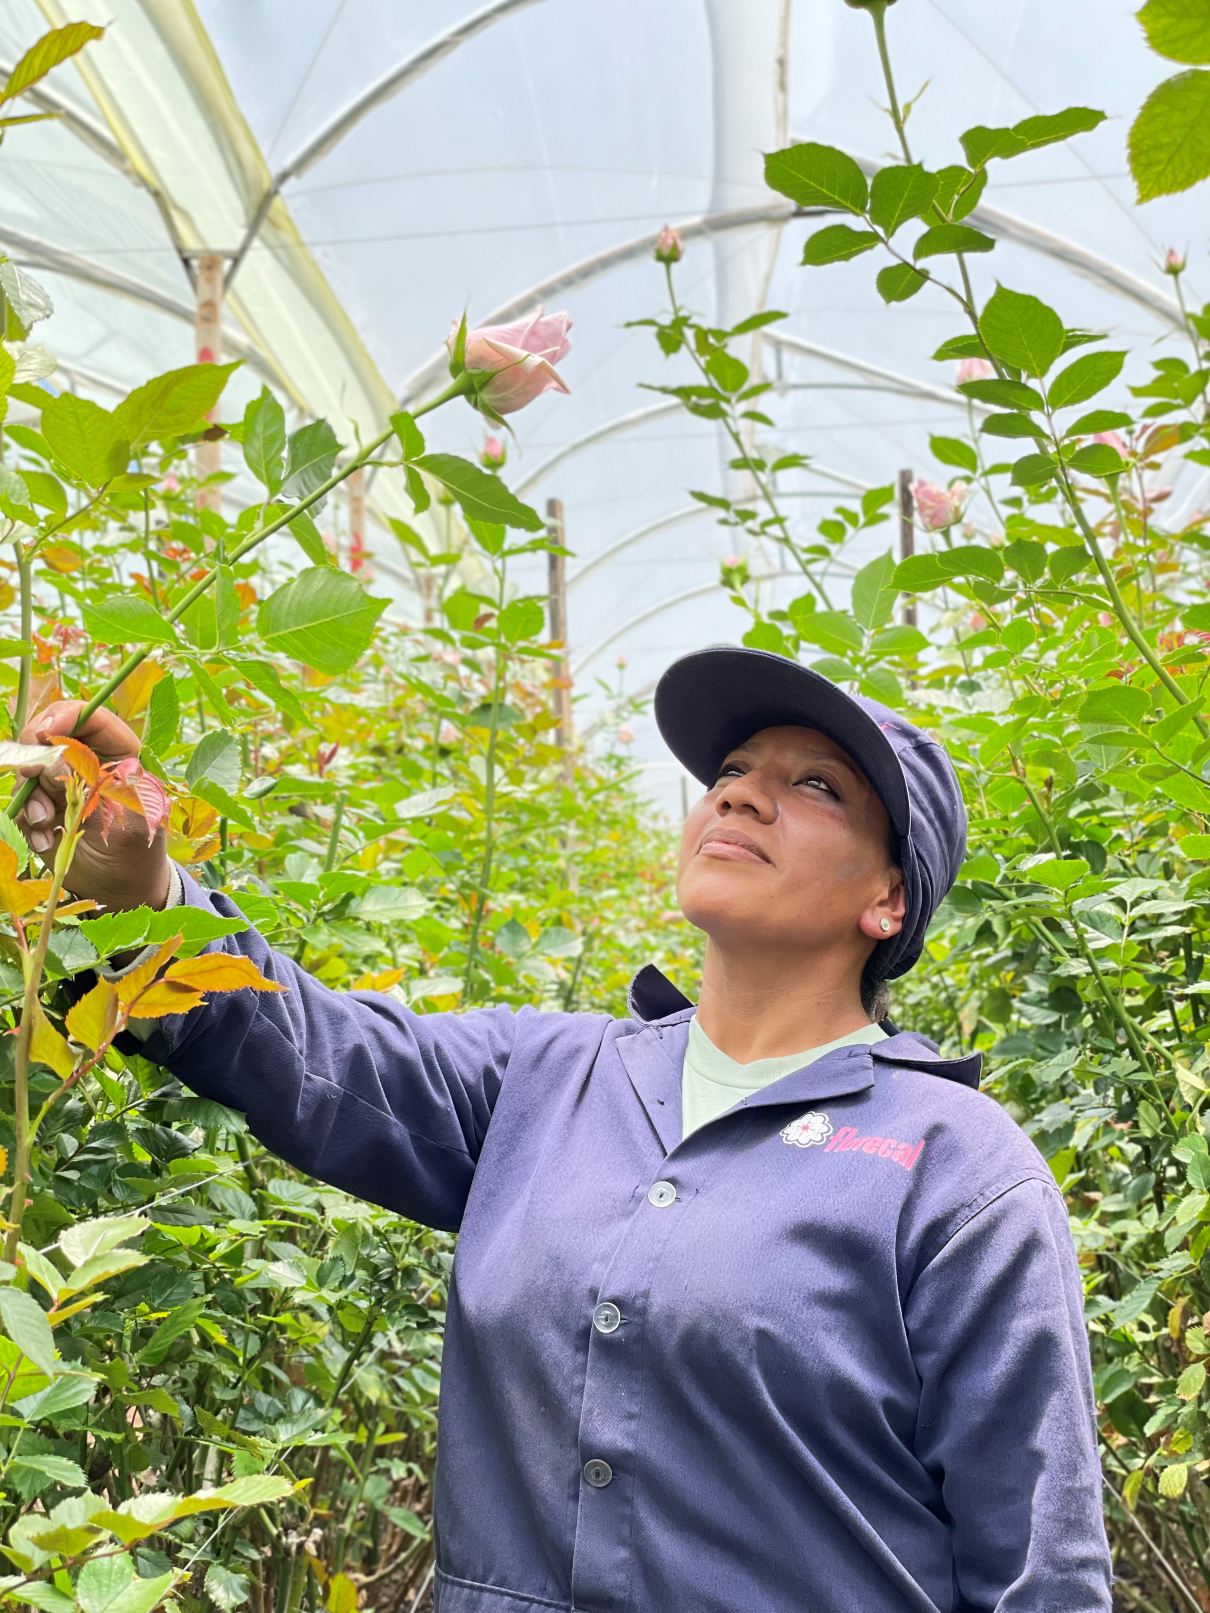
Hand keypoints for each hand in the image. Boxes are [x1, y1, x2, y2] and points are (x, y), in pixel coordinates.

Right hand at [14, 700, 171, 910]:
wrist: (119, 888)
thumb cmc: (135, 851)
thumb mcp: (119, 819)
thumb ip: (85, 787)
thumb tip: (47, 758)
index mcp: (120, 755)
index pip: (92, 719)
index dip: (65, 717)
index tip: (43, 733)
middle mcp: (88, 762)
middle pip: (50, 735)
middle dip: (36, 757)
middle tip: (29, 775)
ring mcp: (62, 782)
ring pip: (29, 770)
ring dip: (32, 797)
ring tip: (47, 824)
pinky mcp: (43, 805)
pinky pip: (22, 801)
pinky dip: (28, 821)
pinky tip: (46, 841)